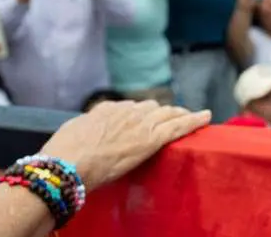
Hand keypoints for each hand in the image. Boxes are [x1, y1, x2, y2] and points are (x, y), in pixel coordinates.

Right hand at [36, 99, 210, 192]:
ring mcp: (141, 124)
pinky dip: (195, 120)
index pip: (130, 107)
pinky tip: (207, 117)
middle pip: (151, 108)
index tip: (142, 120)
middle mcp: (126, 111)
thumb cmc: (62, 154)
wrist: (67, 163)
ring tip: (191, 117)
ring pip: (168, 114)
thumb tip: (87, 132)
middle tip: (170, 118)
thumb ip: (86, 128)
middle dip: (161, 113)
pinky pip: (179, 126)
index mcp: (106, 109)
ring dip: (179, 115)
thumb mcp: (72, 132)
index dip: (139, 114)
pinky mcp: (152, 139)